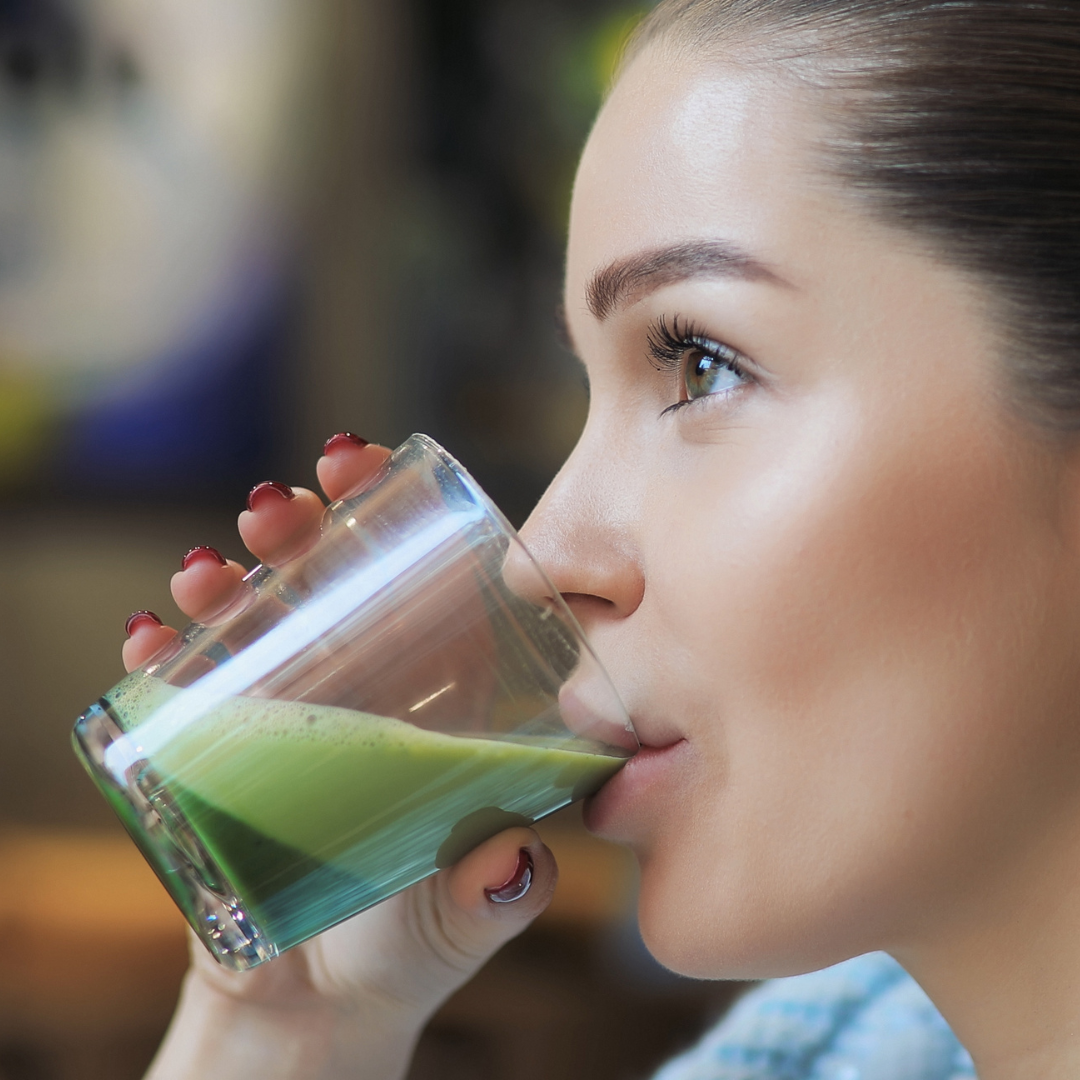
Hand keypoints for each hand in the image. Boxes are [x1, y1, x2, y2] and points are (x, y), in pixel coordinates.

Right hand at [124, 435, 557, 1079]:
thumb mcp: (463, 916)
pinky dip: (165, 658)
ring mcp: (281, 716)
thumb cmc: (410, 942)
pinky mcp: (219, 758)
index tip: (358, 464)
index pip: (413, 581)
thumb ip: (496, 895)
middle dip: (294, 529)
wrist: (320, 1004)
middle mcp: (355, 689)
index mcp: (427, 696)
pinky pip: (186, 694)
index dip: (387, 514)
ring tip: (203, 574)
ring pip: (250, 622)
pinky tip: (152, 639)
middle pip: (323, 583)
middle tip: (276, 510)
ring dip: (223, 581)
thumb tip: (510, 863)